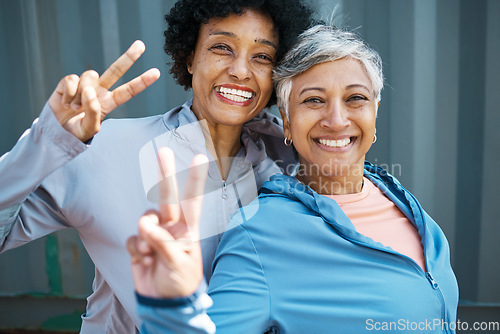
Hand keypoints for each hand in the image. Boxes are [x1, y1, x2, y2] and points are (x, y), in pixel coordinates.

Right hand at [48, 40, 159, 141]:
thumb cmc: (76, 132)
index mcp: (109, 103)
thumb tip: (90, 91)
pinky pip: (71, 80)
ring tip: (74, 108)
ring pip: (90, 76)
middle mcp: (99, 91)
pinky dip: (68, 93)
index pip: (128, 91)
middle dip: (128, 57)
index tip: (156, 72)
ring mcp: (84, 85)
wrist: (56, 132)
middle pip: (116, 71)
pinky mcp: (69, 82)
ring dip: (81, 94)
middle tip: (141, 45)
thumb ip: (93, 113)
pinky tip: (65, 103)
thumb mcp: (89, 129)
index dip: (142, 82)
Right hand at [127, 147, 208, 297]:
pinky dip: (136, 248)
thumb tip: (146, 224)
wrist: (163, 303)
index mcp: (188, 229)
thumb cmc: (180, 283)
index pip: (193, 201)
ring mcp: (156, 233)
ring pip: (145, 219)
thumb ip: (163, 242)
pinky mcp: (140, 243)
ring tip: (151, 255)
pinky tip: (144, 259)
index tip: (200, 157)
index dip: (196, 179)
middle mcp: (172, 226)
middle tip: (163, 151)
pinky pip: (134, 237)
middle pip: (167, 197)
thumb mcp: (179, 264)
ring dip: (146, 236)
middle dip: (165, 174)